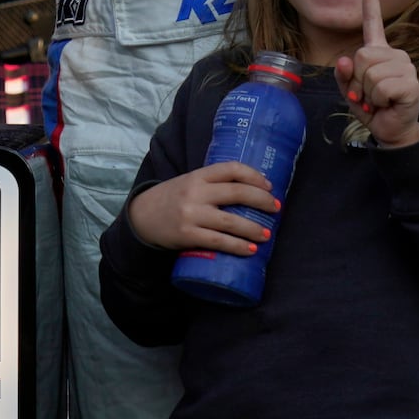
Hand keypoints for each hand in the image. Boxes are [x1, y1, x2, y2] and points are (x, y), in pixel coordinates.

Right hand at [127, 162, 277, 253]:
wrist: (142, 216)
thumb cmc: (173, 199)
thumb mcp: (190, 183)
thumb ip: (212, 184)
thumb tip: (249, 191)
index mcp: (198, 175)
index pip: (231, 169)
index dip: (254, 175)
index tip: (269, 185)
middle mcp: (196, 192)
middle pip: (236, 192)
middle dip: (261, 200)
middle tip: (276, 208)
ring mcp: (191, 214)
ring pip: (230, 221)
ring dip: (254, 229)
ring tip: (267, 235)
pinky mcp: (187, 235)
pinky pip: (218, 242)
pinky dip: (237, 246)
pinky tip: (250, 250)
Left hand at [336, 0, 418, 149]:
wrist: (391, 131)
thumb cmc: (372, 107)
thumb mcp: (350, 91)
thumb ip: (343, 76)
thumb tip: (344, 61)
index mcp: (379, 51)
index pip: (373, 21)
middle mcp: (394, 54)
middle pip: (360, 56)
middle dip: (356, 81)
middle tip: (366, 95)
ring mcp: (404, 66)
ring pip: (369, 72)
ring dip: (367, 93)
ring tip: (378, 101)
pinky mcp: (410, 83)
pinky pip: (380, 87)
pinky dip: (378, 101)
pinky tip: (388, 104)